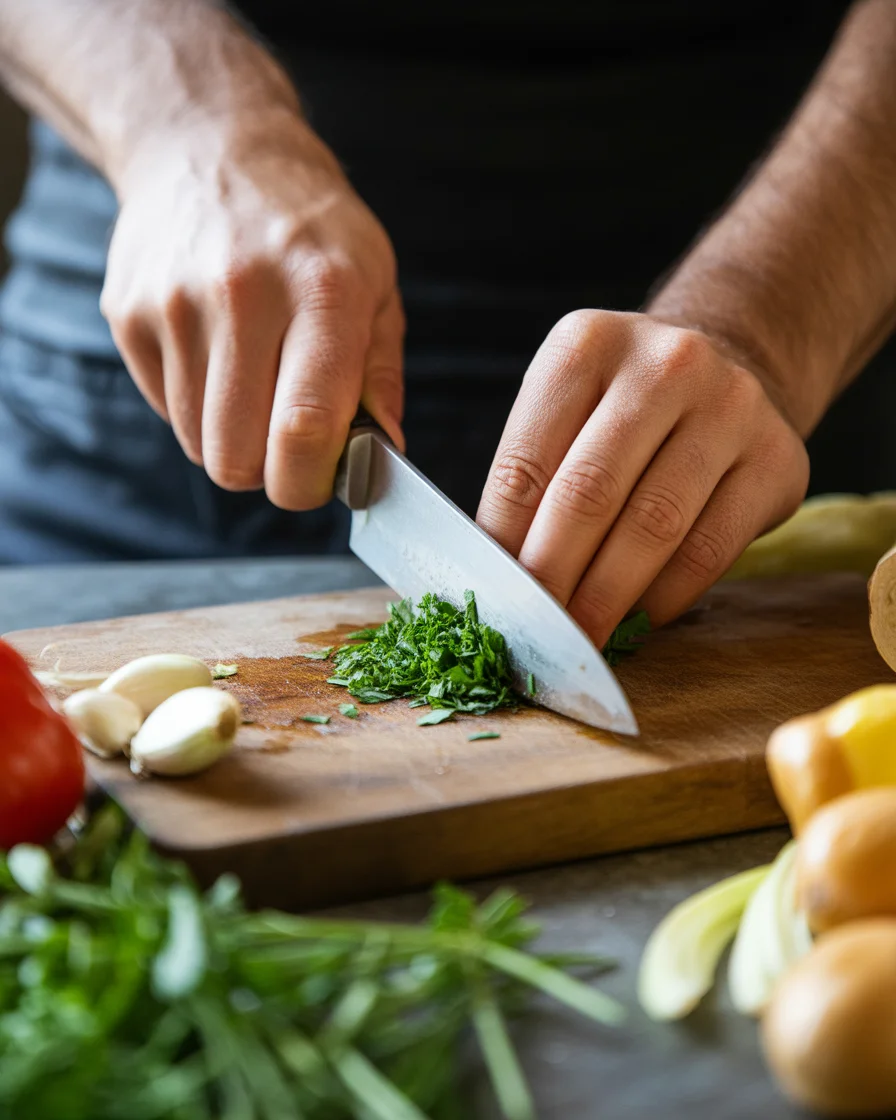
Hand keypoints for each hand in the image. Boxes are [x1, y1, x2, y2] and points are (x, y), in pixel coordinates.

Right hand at [101, 112, 403, 508]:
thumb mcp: (375, 285)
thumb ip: (379, 377)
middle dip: (267, 474)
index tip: (319, 482)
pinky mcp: (128, 313)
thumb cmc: (311, 230)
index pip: (305, 428)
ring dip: (231, 439)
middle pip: (237, 457)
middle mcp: (243, 294)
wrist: (212, 147)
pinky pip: (166, 411)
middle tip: (288, 445)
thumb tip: (382, 459)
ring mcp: (174, 303)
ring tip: (254, 385)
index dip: (310, 482)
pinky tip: (216, 356)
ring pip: (197, 444)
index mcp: (323, 291)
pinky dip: (195, 407)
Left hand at [477, 311, 808, 645]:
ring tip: (581, 635)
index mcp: (586, 345)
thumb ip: (530, 478)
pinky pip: (709, 549)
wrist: (727, 368)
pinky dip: (664, 596)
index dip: (503, 542)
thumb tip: (497, 574)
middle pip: (588, 493)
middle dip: (553, 576)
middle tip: (534, 630)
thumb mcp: (565, 410)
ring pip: (653, 526)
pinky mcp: (776, 459)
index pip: (526, 463)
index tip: (495, 595)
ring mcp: (730, 407)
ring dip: (607, 597)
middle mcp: (665, 364)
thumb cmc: (621, 408)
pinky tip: (638, 618)